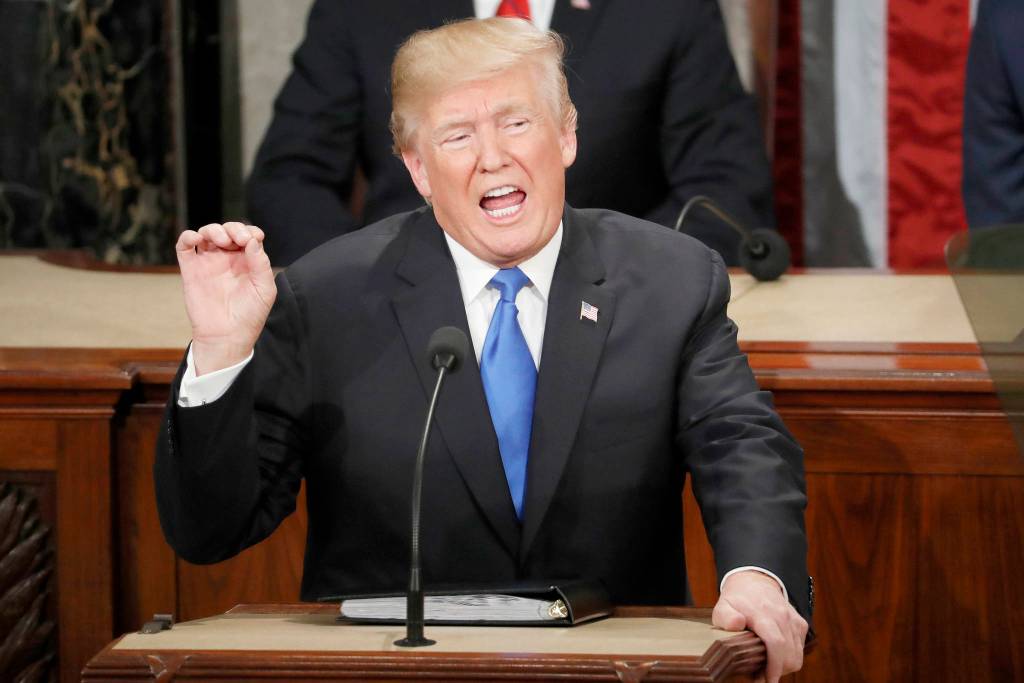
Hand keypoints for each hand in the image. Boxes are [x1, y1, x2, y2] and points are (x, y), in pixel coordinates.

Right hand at [175, 222, 276, 374]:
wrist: (227, 336)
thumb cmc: (249, 315)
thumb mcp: (264, 289)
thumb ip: (261, 263)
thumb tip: (253, 239)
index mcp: (247, 261)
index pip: (248, 235)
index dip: (250, 231)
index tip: (254, 238)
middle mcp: (228, 259)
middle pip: (228, 230)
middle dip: (234, 228)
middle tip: (238, 239)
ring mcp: (208, 262)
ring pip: (207, 233)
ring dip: (214, 230)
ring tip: (223, 241)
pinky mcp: (191, 269)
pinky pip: (184, 246)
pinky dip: (188, 236)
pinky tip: (197, 239)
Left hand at [712, 571, 807, 682]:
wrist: (754, 581)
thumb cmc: (737, 599)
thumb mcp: (723, 606)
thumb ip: (726, 616)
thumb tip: (736, 624)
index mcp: (762, 612)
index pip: (775, 642)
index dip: (774, 666)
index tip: (767, 680)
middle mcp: (781, 615)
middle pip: (789, 654)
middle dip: (777, 671)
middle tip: (761, 677)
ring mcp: (793, 619)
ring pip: (797, 655)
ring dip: (784, 666)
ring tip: (767, 667)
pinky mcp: (800, 623)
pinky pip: (800, 649)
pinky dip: (790, 658)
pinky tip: (775, 656)